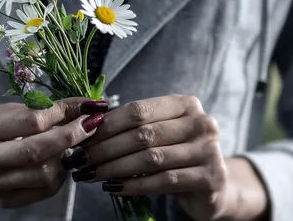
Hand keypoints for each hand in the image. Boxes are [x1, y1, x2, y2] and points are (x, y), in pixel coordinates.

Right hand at [0, 98, 105, 208]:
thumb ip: (32, 110)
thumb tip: (77, 107)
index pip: (30, 121)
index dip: (63, 113)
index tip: (85, 105)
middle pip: (39, 151)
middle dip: (73, 136)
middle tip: (93, 124)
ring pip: (45, 176)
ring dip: (68, 158)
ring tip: (75, 143)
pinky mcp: (4, 201)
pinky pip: (42, 191)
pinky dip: (59, 175)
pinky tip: (62, 161)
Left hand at [63, 95, 234, 219]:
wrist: (213, 186)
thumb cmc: (176, 154)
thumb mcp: (159, 132)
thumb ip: (132, 125)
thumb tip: (87, 123)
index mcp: (185, 104)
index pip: (138, 110)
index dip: (107, 124)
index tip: (81, 137)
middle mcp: (201, 122)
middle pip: (142, 135)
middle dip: (105, 148)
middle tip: (80, 160)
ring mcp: (209, 149)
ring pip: (150, 159)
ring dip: (114, 168)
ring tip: (90, 174)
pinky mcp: (211, 177)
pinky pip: (163, 181)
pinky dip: (134, 185)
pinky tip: (113, 188)